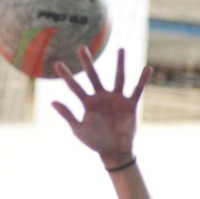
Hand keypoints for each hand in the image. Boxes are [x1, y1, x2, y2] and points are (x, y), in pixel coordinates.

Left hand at [52, 47, 151, 168]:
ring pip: (118, 78)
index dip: (66, 76)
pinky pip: (137, 91)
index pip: (75, 87)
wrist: (113, 151)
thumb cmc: (94, 141)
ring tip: (121, 49)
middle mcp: (101, 97)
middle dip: (87, 62)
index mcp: (87, 103)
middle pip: (93, 76)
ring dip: (120, 64)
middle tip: (81, 47)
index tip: (57, 64)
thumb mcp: (78, 128)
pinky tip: (147, 69)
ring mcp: (116, 99)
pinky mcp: (130, 105)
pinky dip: (142, 80)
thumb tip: (52, 100)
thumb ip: (67, 114)